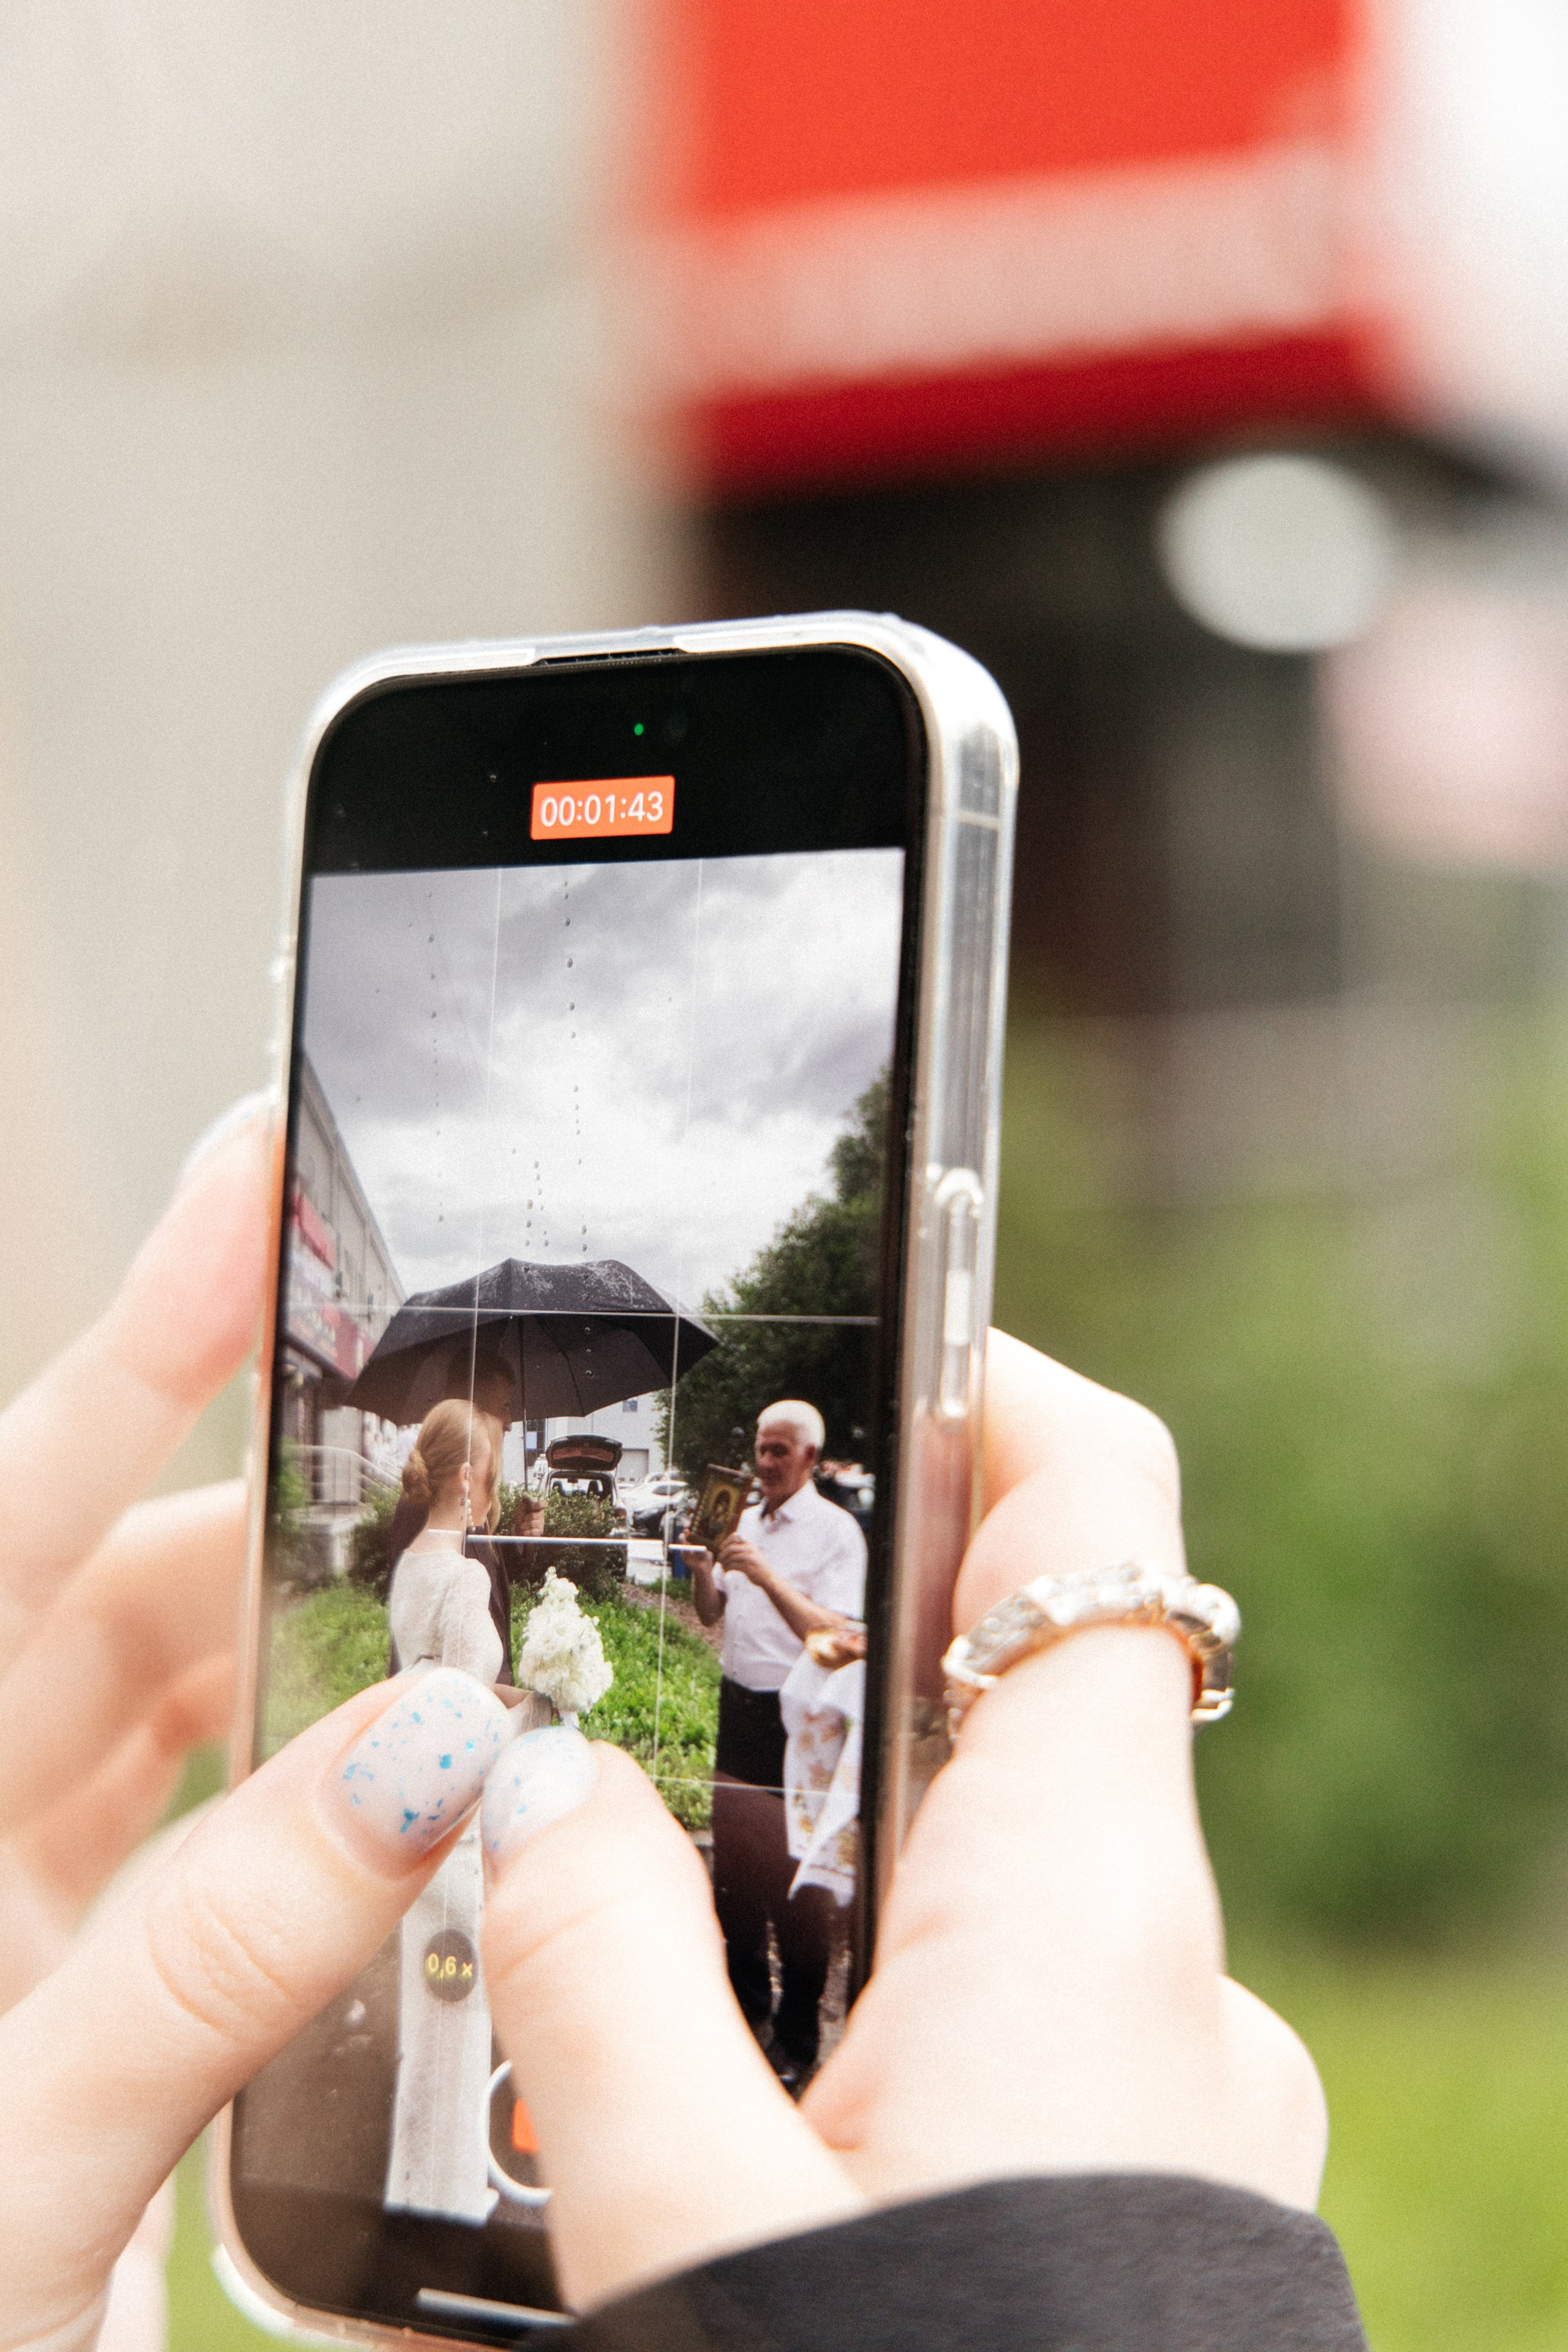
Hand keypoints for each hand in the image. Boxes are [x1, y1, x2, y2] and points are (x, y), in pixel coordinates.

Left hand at [0, 1105, 511, 2351]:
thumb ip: (213, 1958)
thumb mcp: (17, 2167)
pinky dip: (332, 1812)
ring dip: (335, 1689)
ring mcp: (24, 1908)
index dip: (141, 1336)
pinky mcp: (96, 1992)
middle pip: (129, 1606)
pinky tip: (419, 1810)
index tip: (249, 1181)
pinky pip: (229, 1838)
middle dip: (299, 1543)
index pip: (14, 1521)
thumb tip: (424, 1767)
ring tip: (475, 1665)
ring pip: (195, 1719)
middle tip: (469, 1492)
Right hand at [478, 1332, 1326, 2310]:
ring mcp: (1173, 2071)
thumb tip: (529, 1784)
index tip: (878, 1307)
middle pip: (1023, 1676)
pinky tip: (752, 2052)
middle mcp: (1166, 1964)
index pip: (1093, 1516)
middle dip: (852, 1622)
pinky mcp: (1144, 2164)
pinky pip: (1017, 1991)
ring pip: (1003, 1850)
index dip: (993, 1378)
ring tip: (657, 1849)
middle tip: (669, 1602)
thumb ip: (595, 1979)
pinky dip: (894, 1961)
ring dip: (852, 1815)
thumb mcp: (692, 2229)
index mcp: (1083, 1905)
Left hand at [714, 1532, 766, 1582]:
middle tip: (719, 1560)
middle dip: (723, 1554)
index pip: (736, 1536)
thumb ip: (743, 1549)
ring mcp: (749, 1558)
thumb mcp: (753, 1554)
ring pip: (731, 1557)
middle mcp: (750, 1549)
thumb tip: (727, 1548)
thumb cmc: (758, 1566)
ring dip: (724, 1562)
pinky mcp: (748, 1567)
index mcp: (750, 1544)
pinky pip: (734, 1566)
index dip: (726, 1541)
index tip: (721, 1548)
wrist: (768, 1577)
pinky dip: (727, 1568)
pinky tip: (726, 1571)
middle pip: (731, 1548)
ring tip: (722, 1566)